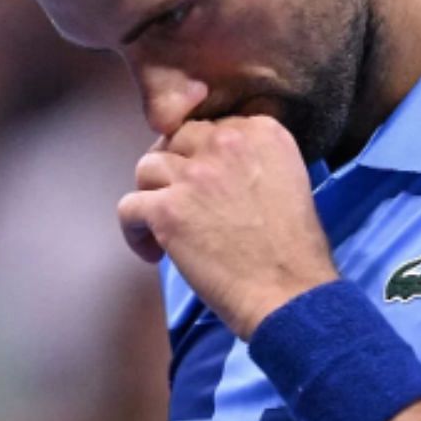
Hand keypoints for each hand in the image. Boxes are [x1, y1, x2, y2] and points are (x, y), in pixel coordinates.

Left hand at [117, 116, 338, 337]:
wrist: (290, 293)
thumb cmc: (293, 249)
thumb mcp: (287, 179)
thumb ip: (251, 158)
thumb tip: (209, 160)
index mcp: (261, 132)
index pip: (209, 127)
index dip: (201, 156)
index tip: (206, 183)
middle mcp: (226, 142)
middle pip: (175, 140)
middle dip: (173, 169)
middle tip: (180, 201)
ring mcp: (193, 174)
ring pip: (146, 168)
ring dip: (153, 196)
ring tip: (167, 227)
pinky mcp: (166, 208)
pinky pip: (127, 207)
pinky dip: (134, 232)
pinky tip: (154, 252)